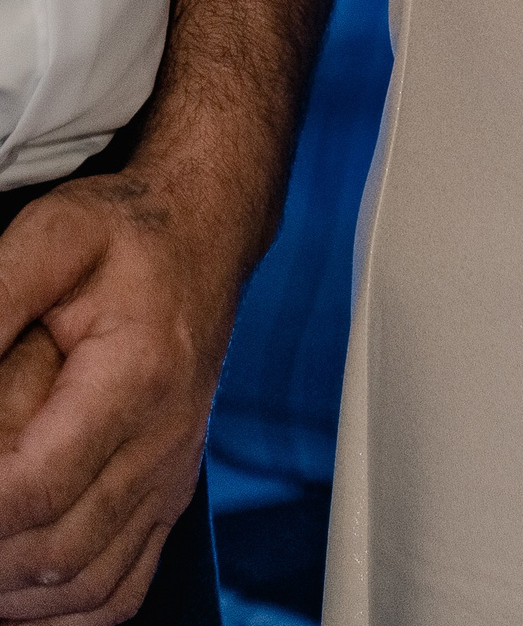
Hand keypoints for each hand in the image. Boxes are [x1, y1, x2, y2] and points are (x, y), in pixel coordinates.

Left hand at [0, 168, 239, 623]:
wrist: (205, 232)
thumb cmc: (129, 233)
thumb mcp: (49, 238)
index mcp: (137, 376)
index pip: (36, 488)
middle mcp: (163, 439)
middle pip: (57, 551)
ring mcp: (170, 474)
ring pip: (86, 583)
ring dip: (13, 590)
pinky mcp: (168, 494)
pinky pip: (119, 589)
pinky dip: (64, 610)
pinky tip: (17, 585)